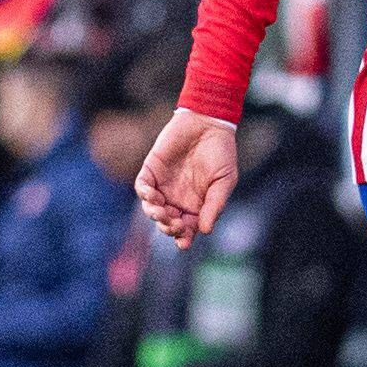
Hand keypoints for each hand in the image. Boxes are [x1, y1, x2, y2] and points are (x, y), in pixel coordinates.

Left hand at [136, 108, 239, 245]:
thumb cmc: (221, 153)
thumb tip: (205, 230)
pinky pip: (142, 187)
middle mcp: (177, 199)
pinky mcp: (152, 170)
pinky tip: (150, 195)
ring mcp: (163, 185)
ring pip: (152, 208)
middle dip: (168, 227)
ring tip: (160, 212)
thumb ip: (215, 205)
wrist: (208, 123)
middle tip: (174, 223)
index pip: (186, 229)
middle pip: (167, 221)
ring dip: (154, 214)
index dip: (183, 238)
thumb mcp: (224, 181)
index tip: (183, 243)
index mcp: (196, 206)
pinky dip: (144, 193)